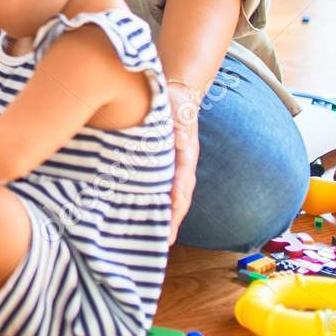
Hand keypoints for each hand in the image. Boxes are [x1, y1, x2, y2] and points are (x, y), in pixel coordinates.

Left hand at [166, 80, 202, 243]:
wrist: (177, 94)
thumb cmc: (174, 102)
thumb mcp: (177, 111)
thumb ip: (179, 126)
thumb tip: (179, 141)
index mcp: (187, 153)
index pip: (183, 179)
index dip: (177, 197)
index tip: (172, 213)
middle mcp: (184, 164)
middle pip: (181, 196)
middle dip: (174, 218)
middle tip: (166, 241)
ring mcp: (177, 167)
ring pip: (175, 197)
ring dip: (168, 217)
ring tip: (160, 239)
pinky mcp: (168, 167)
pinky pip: (165, 190)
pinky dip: (162, 205)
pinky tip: (149, 217)